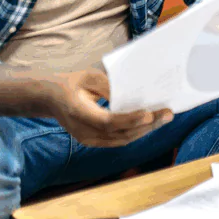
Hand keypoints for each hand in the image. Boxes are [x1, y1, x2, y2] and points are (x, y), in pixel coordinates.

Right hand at [45, 70, 172, 147]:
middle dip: (147, 125)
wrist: (50, 99)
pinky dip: (136, 133)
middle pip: (120, 134)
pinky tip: (151, 124)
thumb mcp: (87, 77)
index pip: (108, 121)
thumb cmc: (70, 83)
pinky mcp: (93, 141)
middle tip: (168, 114)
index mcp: (78, 112)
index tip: (149, 113)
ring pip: (122, 140)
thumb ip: (107, 84)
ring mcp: (88, 139)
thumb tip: (131, 92)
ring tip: (165, 118)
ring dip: (146, 130)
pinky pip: (119, 140)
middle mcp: (83, 130)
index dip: (130, 119)